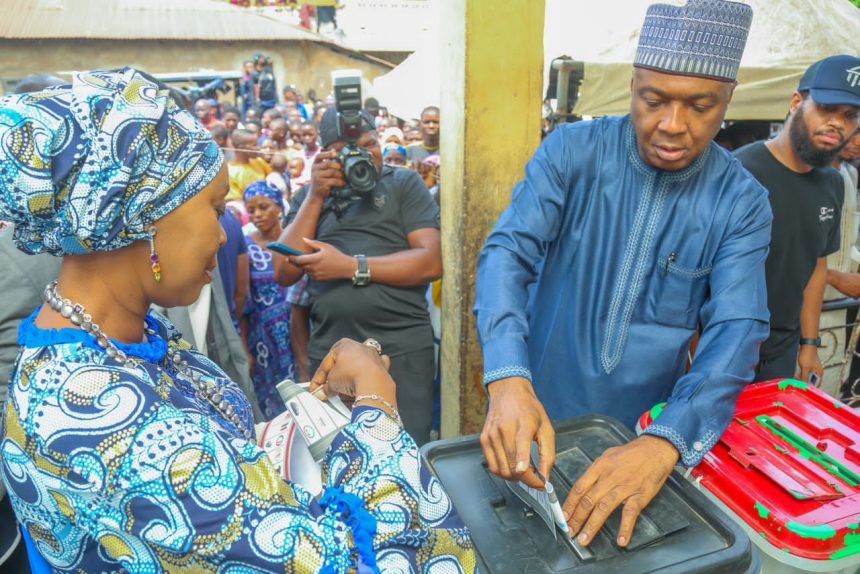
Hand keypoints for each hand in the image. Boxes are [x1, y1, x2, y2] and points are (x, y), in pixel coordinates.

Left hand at [290, 238, 355, 281]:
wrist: (345, 268)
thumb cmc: (336, 255)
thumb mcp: (325, 246)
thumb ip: (313, 243)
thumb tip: (304, 239)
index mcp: (315, 259)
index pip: (299, 260)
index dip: (291, 258)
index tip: (287, 256)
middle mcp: (314, 268)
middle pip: (300, 266)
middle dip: (295, 262)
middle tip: (291, 258)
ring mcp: (316, 275)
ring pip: (305, 270)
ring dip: (304, 266)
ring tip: (308, 261)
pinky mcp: (318, 279)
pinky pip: (310, 275)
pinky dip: (309, 270)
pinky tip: (315, 266)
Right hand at [307, 338, 392, 399]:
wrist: (373, 381)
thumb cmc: (350, 375)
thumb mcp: (331, 381)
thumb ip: (326, 386)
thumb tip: (322, 393)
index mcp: (344, 344)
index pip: (327, 363)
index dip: (319, 378)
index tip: (315, 389)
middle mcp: (360, 346)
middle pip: (344, 362)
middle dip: (337, 374)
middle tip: (330, 387)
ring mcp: (373, 355)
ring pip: (361, 362)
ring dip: (354, 372)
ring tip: (347, 387)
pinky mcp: (383, 366)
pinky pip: (376, 368)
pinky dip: (372, 373)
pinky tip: (367, 381)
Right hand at [308, 150, 345, 199]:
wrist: (315, 196)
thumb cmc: (320, 182)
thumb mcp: (320, 172)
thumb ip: (326, 163)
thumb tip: (335, 151)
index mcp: (314, 165)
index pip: (319, 156)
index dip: (327, 153)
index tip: (335, 153)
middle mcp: (314, 170)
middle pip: (329, 163)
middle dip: (338, 166)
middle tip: (344, 171)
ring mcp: (317, 177)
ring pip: (333, 172)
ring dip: (341, 175)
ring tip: (343, 178)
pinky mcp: (322, 184)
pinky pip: (335, 181)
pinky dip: (341, 182)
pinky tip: (342, 184)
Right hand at [480, 377, 554, 488]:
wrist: (508, 392)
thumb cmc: (529, 409)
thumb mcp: (547, 428)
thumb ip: (548, 454)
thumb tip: (546, 476)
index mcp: (524, 423)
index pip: (521, 449)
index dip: (527, 471)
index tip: (538, 483)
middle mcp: (505, 429)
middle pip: (511, 466)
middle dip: (526, 479)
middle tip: (536, 479)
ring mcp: (492, 435)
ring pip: (501, 469)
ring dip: (514, 478)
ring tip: (524, 473)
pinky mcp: (484, 439)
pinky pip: (492, 465)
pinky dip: (503, 473)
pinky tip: (512, 468)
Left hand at [562, 435, 678, 546]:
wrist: (656, 449)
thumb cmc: (631, 453)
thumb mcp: (608, 456)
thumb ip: (595, 471)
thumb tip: (583, 487)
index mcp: (599, 467)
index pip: (579, 488)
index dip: (569, 504)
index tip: (563, 516)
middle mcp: (609, 477)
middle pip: (588, 500)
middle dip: (576, 518)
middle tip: (569, 532)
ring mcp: (624, 487)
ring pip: (604, 509)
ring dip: (592, 526)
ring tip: (584, 539)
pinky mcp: (640, 496)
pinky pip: (630, 514)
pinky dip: (625, 528)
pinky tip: (621, 540)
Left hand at [797, 345, 822, 384]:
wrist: (806, 346)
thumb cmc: (807, 356)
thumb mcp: (805, 369)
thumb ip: (805, 377)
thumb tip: (804, 385)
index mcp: (819, 373)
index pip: (817, 384)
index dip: (810, 387)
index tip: (803, 389)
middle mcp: (817, 372)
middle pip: (811, 381)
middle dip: (804, 382)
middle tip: (797, 382)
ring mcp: (813, 369)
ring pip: (808, 376)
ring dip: (802, 378)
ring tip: (795, 377)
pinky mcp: (809, 366)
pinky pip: (805, 372)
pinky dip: (801, 374)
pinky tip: (796, 374)